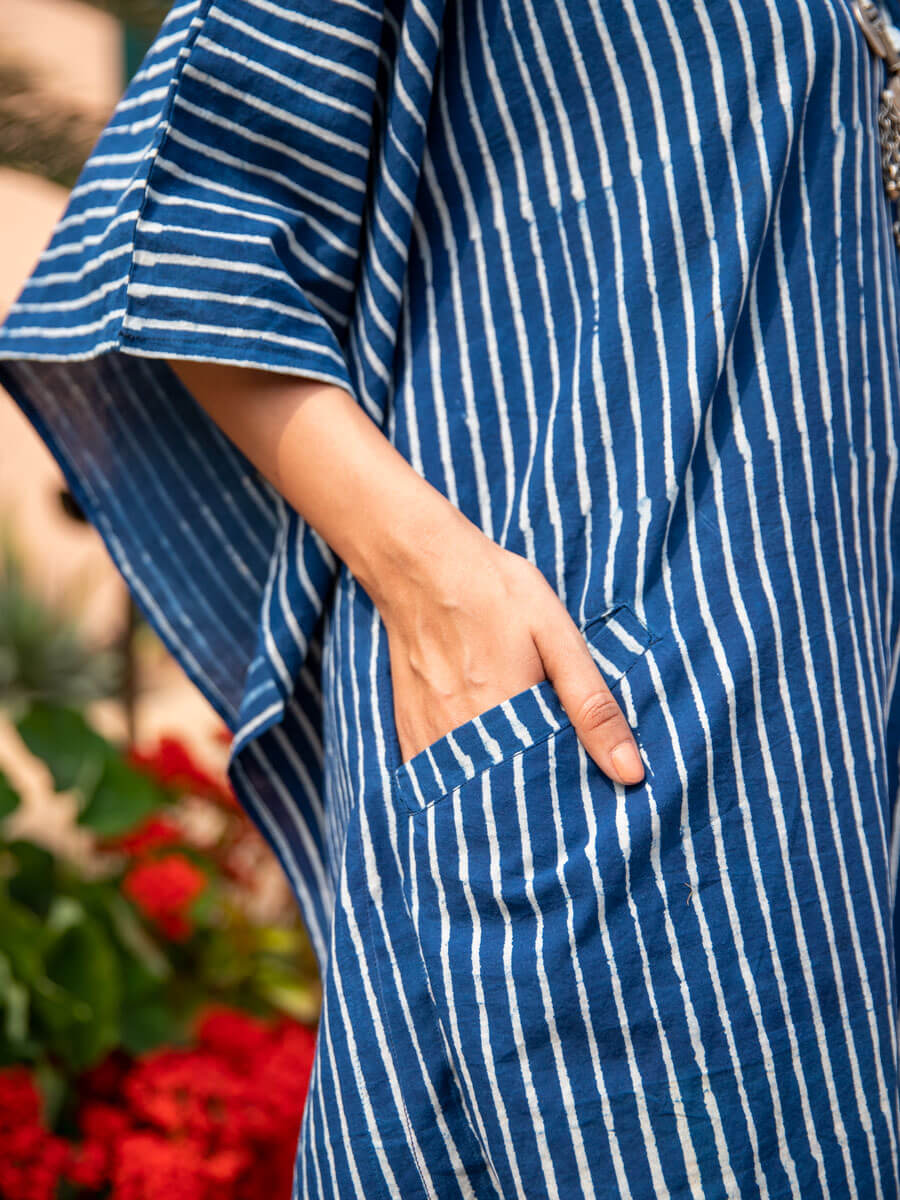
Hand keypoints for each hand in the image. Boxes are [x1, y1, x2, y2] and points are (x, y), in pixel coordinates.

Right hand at [381, 525, 644, 787]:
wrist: (420, 566)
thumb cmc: (494, 592)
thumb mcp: (556, 635)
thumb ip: (592, 705)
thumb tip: (630, 772)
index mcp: (505, 717)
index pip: (547, 793)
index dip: (570, 804)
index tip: (589, 805)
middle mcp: (460, 738)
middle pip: (506, 801)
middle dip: (534, 809)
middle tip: (557, 799)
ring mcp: (428, 738)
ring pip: (469, 795)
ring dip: (498, 798)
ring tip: (522, 785)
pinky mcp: (408, 731)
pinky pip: (436, 779)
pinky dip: (461, 785)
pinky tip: (482, 768)